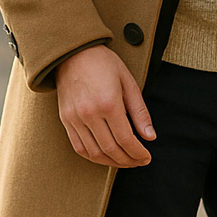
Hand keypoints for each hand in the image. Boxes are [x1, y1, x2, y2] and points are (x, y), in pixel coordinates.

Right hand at [56, 45, 154, 167]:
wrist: (73, 53)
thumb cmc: (103, 64)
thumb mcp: (129, 83)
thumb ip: (140, 112)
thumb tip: (150, 136)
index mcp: (109, 103)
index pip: (126, 139)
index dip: (138, 153)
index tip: (147, 157)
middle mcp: (90, 113)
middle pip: (111, 149)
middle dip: (128, 160)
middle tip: (139, 161)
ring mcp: (75, 118)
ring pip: (94, 153)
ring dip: (112, 163)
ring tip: (125, 161)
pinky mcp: (66, 120)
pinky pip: (79, 147)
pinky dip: (94, 157)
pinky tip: (106, 156)